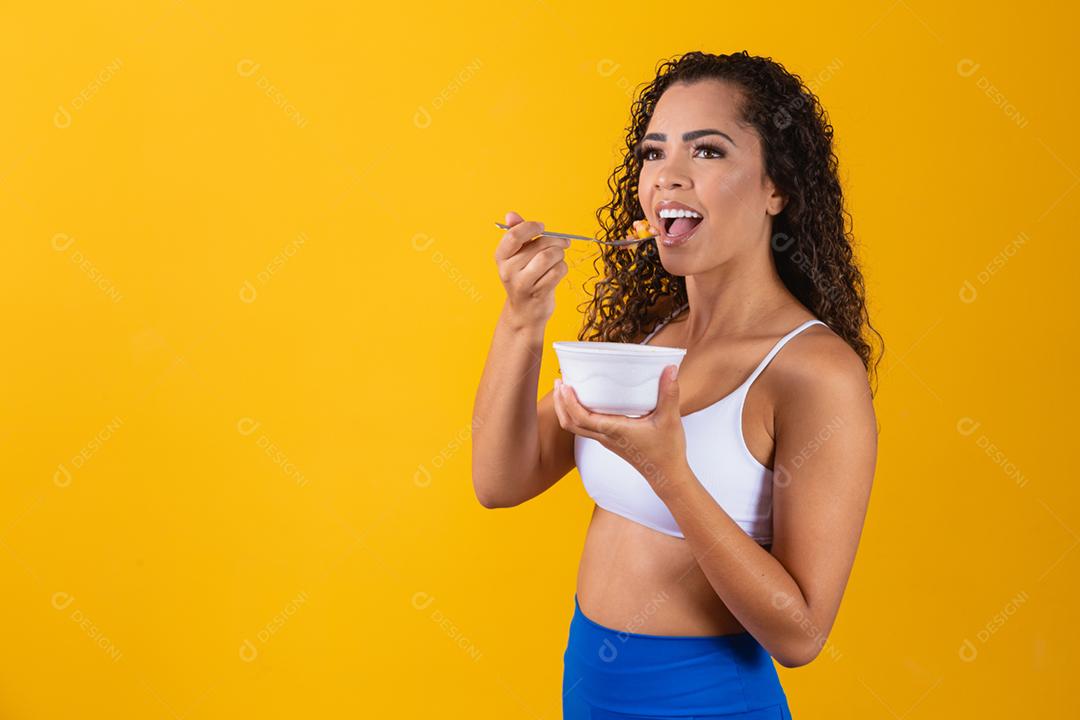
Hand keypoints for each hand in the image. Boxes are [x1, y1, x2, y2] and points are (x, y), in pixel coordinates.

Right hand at [494, 210, 570, 329]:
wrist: (524, 312)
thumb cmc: (524, 277)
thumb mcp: (517, 255)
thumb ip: (516, 233)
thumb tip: (511, 214)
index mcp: (501, 257)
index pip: (513, 236)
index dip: (530, 227)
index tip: (542, 227)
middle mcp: (508, 270)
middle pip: (539, 246)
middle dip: (556, 241)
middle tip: (563, 242)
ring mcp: (522, 284)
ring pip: (549, 257)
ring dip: (560, 255)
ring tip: (558, 258)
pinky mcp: (538, 293)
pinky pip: (558, 271)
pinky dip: (563, 268)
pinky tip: (558, 271)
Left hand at [553, 364, 688, 494]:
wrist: (666, 475)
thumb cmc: (667, 450)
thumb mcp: (670, 419)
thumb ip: (669, 393)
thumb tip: (670, 369)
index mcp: (614, 430)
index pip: (582, 418)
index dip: (569, 402)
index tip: (565, 385)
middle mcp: (606, 437)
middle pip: (570, 423)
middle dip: (560, 403)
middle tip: (559, 382)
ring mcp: (606, 440)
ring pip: (576, 427)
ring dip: (566, 409)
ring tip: (565, 390)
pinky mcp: (610, 441)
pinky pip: (585, 428)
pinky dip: (577, 414)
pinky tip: (585, 402)